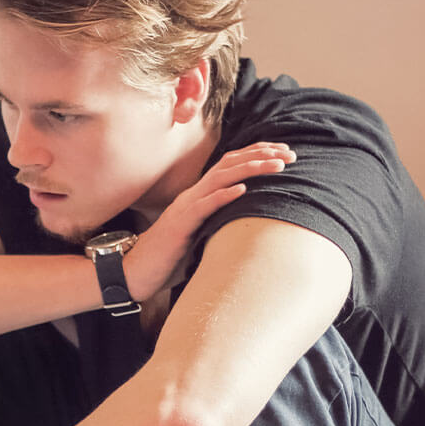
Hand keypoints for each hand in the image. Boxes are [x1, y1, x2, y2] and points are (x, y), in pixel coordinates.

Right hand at [125, 141, 294, 298]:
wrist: (134, 272)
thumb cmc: (168, 259)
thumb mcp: (199, 236)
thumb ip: (218, 224)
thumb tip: (247, 226)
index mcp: (198, 197)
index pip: (230, 166)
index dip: (257, 155)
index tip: (283, 152)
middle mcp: (193, 196)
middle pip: (230, 164)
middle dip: (261, 155)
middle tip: (290, 154)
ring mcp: (185, 208)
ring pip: (221, 179)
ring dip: (250, 169)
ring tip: (275, 165)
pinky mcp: (180, 226)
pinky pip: (203, 207)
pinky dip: (223, 196)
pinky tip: (243, 189)